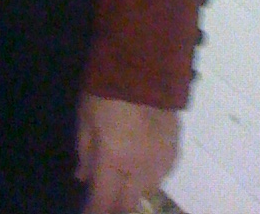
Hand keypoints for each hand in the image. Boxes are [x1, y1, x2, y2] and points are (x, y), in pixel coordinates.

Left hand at [76, 93, 180, 213]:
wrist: (146, 62)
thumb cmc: (106, 87)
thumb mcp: (86, 116)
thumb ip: (85, 152)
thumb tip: (83, 178)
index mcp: (115, 160)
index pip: (104, 203)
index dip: (94, 213)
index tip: (88, 213)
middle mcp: (141, 168)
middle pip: (129, 204)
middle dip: (115, 206)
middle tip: (104, 197)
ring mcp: (162, 161)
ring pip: (146, 190)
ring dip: (132, 188)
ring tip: (121, 172)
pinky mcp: (175, 150)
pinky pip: (161, 174)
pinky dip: (148, 173)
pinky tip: (139, 158)